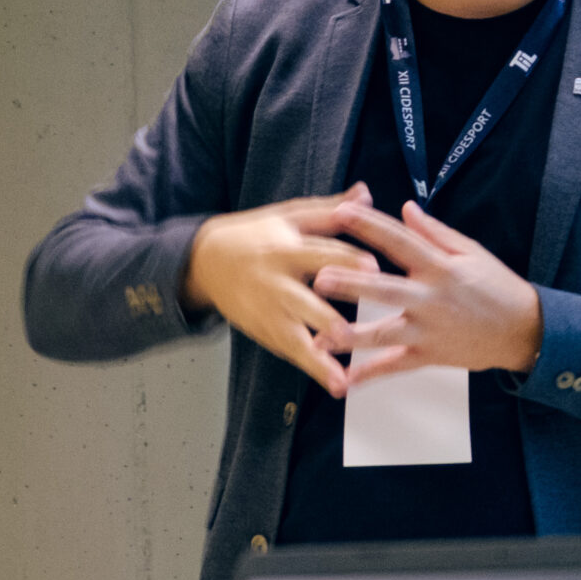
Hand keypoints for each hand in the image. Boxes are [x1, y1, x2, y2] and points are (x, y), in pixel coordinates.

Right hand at [181, 185, 377, 395]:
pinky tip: (338, 386)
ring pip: (295, 336)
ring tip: (341, 378)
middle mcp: (277, 281)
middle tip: (351, 331)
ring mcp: (270, 311)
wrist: (206, 261)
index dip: (346, 260)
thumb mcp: (288, 216)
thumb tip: (365, 193)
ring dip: (318, 358)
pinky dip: (314, 369)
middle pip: (304, 301)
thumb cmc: (256, 235)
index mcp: (286, 247)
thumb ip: (329, 209)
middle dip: (326, 317)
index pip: (320, 253)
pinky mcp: (266, 331)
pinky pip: (292, 353)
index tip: (374, 267)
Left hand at [314, 201, 543, 384]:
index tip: (340, 213)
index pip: (400, 241)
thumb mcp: (471, 252)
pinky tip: (343, 380)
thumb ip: (434, 232)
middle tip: (319, 278)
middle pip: (385, 290)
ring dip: (351, 335)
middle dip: (351, 284)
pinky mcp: (429, 356)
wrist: (524, 331)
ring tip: (320, 337)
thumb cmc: (497, 287)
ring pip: (384, 334)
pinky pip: (395, 367)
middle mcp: (431, 299)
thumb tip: (405, 208)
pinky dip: (369, 375)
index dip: (370, 226)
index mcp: (440, 267)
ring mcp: (428, 331)